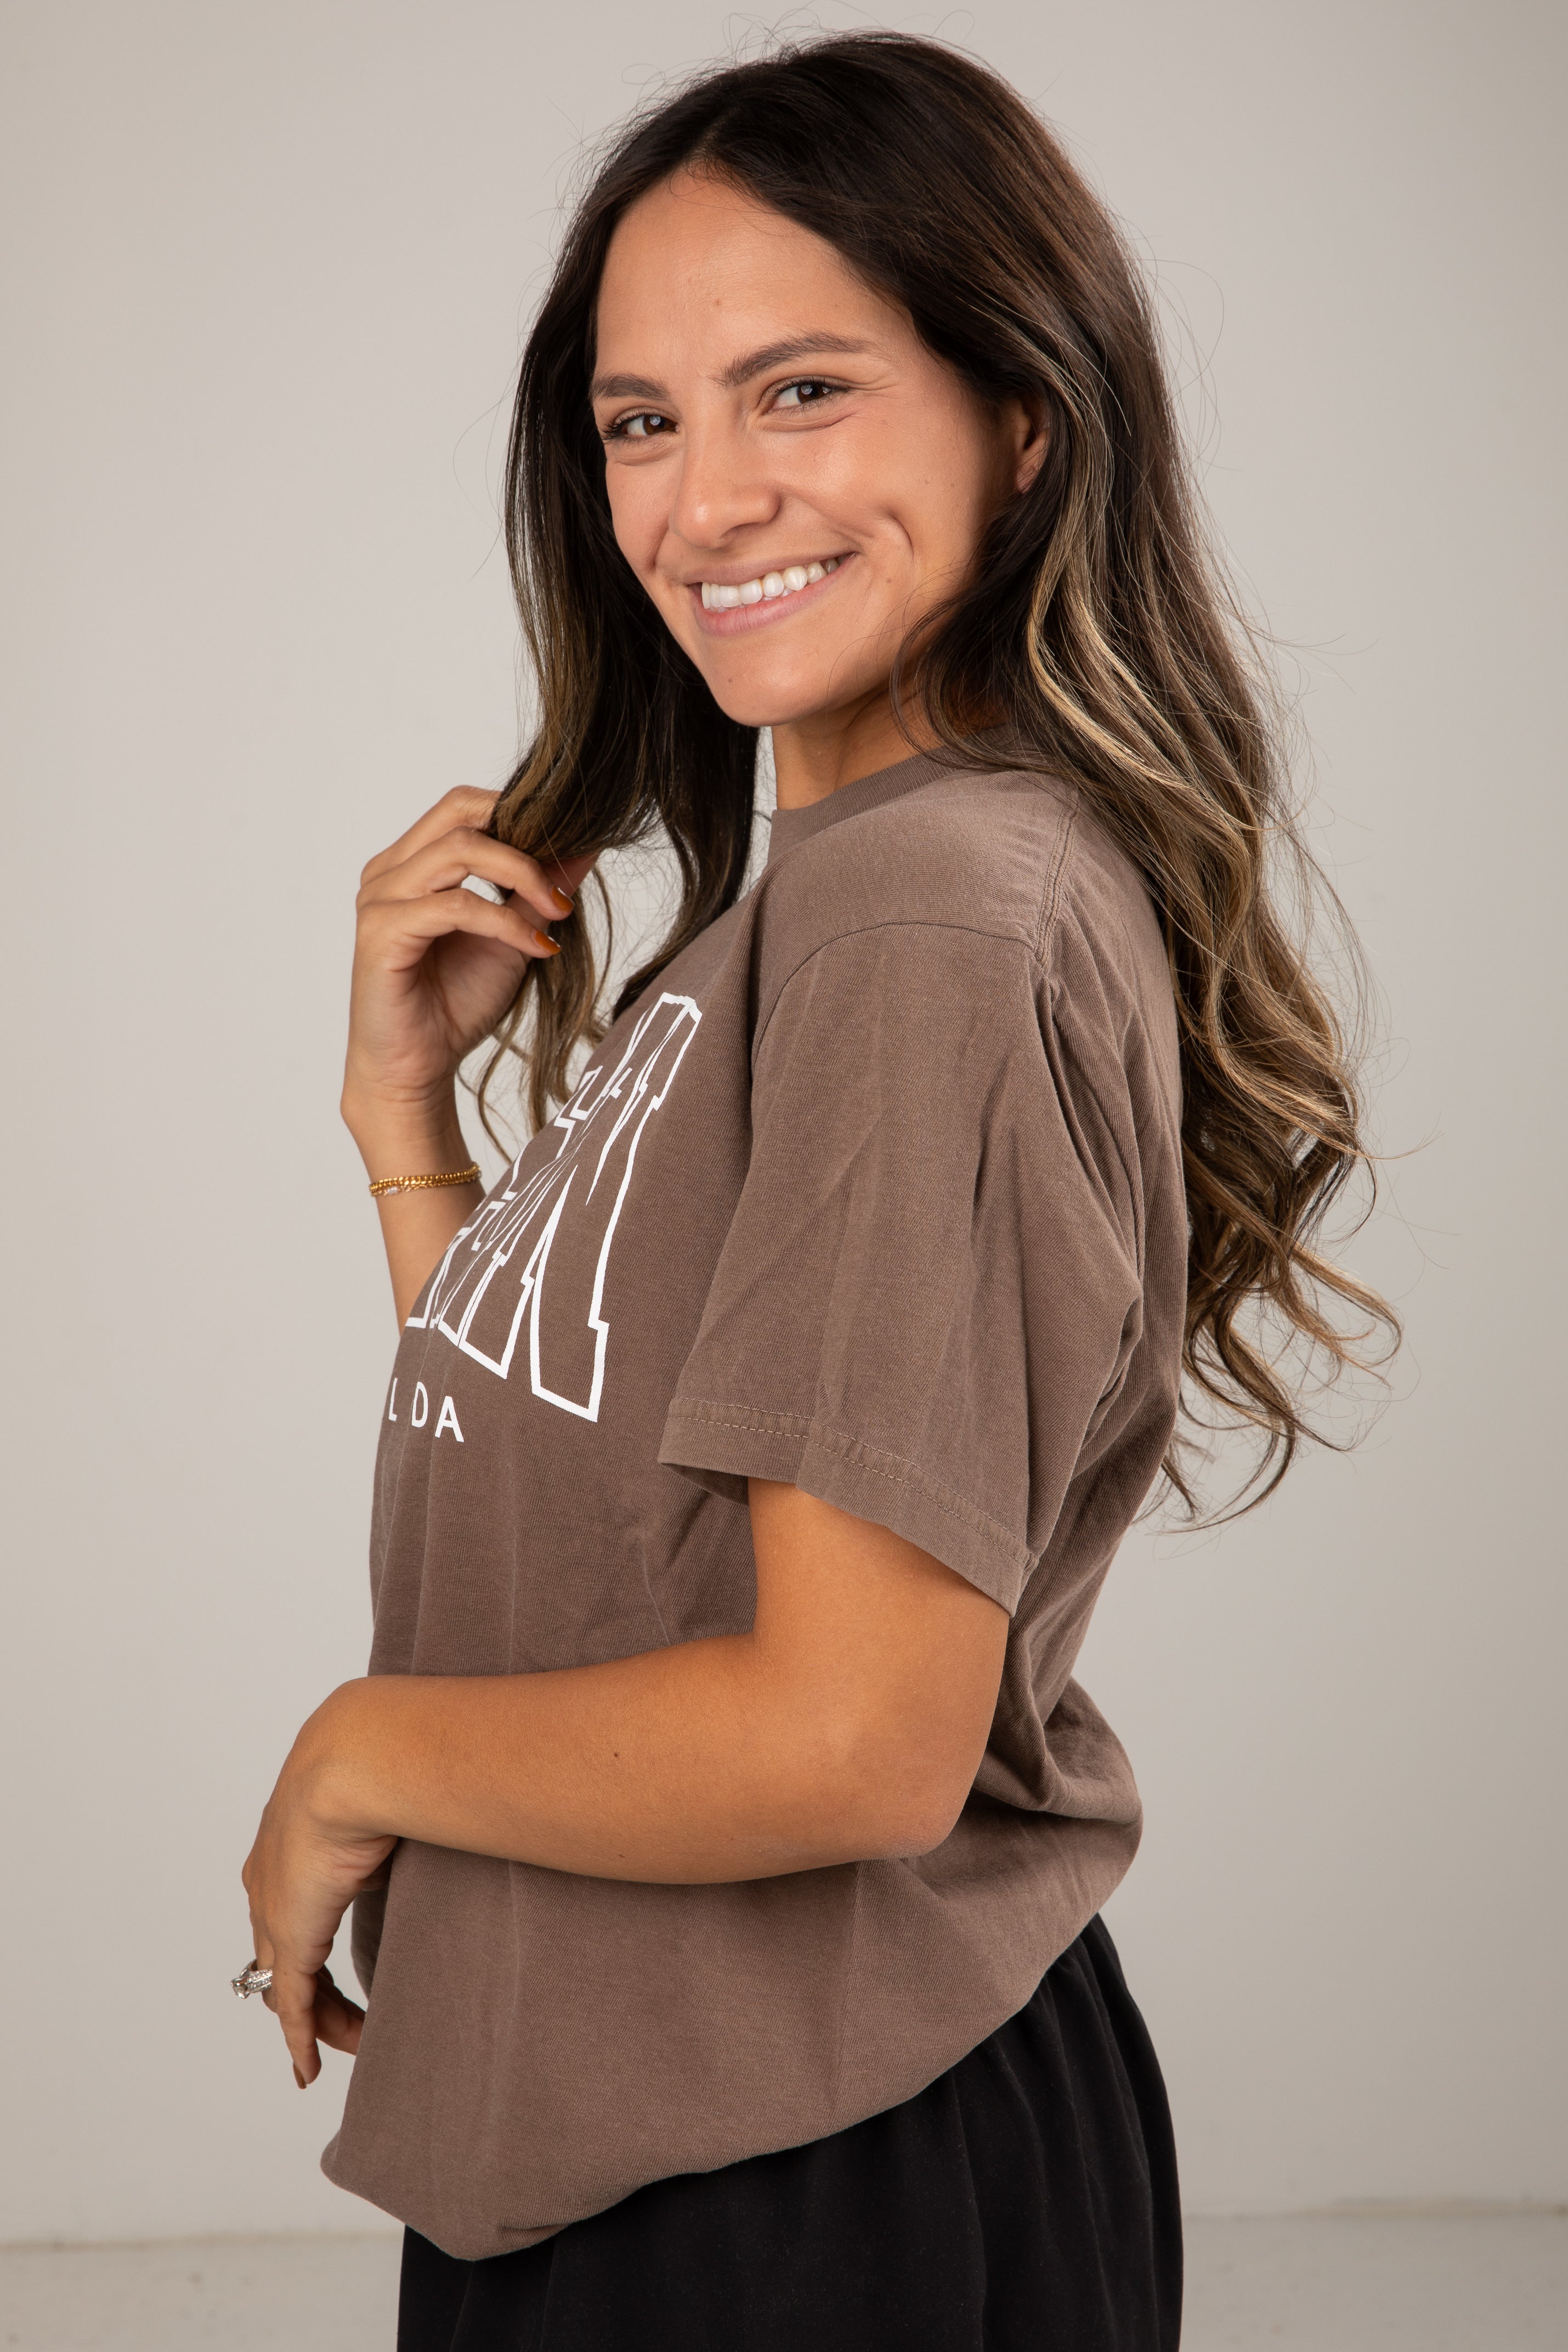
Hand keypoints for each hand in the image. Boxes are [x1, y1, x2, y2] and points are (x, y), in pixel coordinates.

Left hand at [241, 1705, 396, 2086]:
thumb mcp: (395, 1795)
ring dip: (319, 2019)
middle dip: (314, 1990)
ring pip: (288, 1984)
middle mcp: (270, 1879)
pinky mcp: (291, 1937)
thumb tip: (461, 1806)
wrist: (356, 1756)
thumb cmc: (387, 1756)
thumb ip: (410, 1817)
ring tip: (350, 2043)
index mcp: (290, 1839)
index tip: (337, 1967)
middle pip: (284, 1954)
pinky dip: (300, 2038)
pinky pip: (291, 2004)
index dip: (313, 1941)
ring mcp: (275, 1910)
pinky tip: (308, 2068)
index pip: (295, 1905)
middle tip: (348, 2020)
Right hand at [342, 785, 597, 1130]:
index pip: (464, 806)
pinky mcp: (382, 932)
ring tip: (558, 912)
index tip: (570, 852)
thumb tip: (586, 845)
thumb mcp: (515, 936)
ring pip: (458, 851)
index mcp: (411, 863)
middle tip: (563, 884)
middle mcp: (388, 871)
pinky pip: (454, 906)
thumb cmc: (455, 1003)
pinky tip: (536, 947)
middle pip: (459, 812)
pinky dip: (503, 921)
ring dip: (520, 876)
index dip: (519, 815)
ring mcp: (380, 898)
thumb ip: (539, 890)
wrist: (418, 1069)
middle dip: (522, 839)